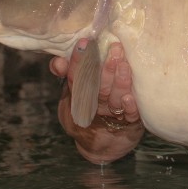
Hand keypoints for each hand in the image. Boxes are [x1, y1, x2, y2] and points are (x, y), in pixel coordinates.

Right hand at [50, 40, 142, 163]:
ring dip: (119, 82)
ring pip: (114, 99)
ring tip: (124, 64)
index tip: (84, 43)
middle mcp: (95, 107)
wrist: (104, 145)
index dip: (79, 62)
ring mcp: (112, 115)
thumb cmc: (89, 109)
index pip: (77, 79)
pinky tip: (129, 97)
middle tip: (114, 47)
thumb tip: (58, 61)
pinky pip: (129, 116)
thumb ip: (68, 76)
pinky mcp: (129, 123)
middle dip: (105, 68)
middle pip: (98, 87)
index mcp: (80, 97)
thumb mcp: (73, 95)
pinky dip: (129, 107)